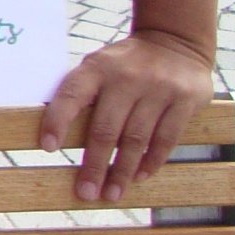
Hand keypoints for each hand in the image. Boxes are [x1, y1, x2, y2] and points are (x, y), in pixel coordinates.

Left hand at [39, 28, 215, 201]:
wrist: (175, 41)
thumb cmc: (125, 65)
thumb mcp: (99, 66)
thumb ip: (81, 93)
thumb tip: (53, 134)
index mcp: (97, 68)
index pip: (71, 95)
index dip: (57, 121)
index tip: (48, 148)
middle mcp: (126, 78)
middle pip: (106, 129)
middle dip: (95, 165)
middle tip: (86, 193)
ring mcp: (158, 88)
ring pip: (136, 139)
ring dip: (122, 170)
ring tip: (112, 193)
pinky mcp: (185, 99)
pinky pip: (166, 138)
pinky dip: (151, 161)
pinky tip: (140, 176)